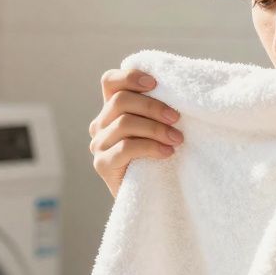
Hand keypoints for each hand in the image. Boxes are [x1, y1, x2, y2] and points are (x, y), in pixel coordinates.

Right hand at [89, 67, 184, 197]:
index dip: (130, 77)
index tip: (155, 84)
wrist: (151, 197)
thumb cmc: (158, 157)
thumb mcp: (156, 128)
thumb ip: (155, 111)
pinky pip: (125, 147)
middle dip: (153, 107)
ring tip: (177, 139)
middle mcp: (100, 124)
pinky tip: (167, 153)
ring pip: (124, 123)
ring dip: (156, 129)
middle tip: (176, 119)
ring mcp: (98, 145)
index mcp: (111, 110)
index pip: (110, 82)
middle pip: (120, 101)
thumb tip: (177, 91)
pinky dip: (150, 147)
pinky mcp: (102, 164)